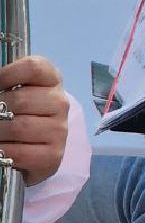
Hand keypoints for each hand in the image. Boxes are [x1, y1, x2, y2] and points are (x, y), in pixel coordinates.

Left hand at [0, 56, 67, 185]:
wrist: (32, 146)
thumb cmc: (18, 113)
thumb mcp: (14, 92)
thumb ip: (4, 84)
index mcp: (52, 80)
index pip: (33, 67)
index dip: (7, 74)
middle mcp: (60, 103)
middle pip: (21, 99)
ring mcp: (60, 129)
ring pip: (19, 127)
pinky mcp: (54, 155)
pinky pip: (20, 152)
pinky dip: (3, 152)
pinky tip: (2, 149)